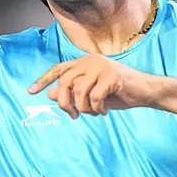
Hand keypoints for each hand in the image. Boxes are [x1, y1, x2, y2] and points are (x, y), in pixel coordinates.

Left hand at [28, 54, 156, 117]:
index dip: (43, 80)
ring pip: (79, 91)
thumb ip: (72, 93)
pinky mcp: (111, 75)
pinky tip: (103, 112)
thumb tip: (49, 94)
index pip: (58, 69)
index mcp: (84, 62)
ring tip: (94, 113)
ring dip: (84, 109)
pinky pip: (94, 97)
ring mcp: (101, 66)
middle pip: (64, 82)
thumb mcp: (91, 95)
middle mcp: (90, 61)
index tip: (30, 92)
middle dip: (65, 103)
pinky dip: (96, 109)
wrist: (146, 91)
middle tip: (73, 115)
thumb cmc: (118, 93)